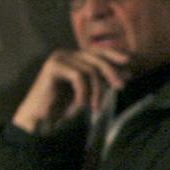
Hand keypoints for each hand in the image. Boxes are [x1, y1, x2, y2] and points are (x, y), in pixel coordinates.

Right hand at [11, 47, 129, 134]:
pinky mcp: (53, 67)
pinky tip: (81, 105)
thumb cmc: (64, 105)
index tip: (129, 62)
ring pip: (90, 70)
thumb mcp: (90, 90)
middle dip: (111, 73)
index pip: (97, 51)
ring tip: (95, 107)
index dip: (114, 55)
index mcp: (73, 57)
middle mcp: (65, 54)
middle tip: (121, 87)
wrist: (41, 117)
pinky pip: (79, 77)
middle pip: (96, 58)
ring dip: (96, 90)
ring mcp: (58, 59)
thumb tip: (128, 72)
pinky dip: (84, 92)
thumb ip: (104, 80)